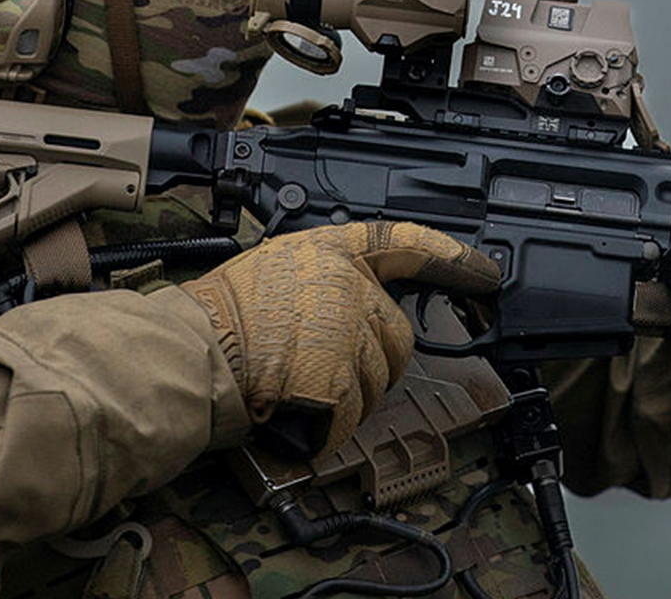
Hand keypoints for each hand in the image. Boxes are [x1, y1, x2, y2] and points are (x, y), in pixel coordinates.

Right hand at [180, 221, 499, 456]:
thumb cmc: (213, 320)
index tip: (482, 273)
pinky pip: (354, 416)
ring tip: (288, 386)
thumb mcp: (271, 272)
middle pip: (396, 337)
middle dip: (370, 363)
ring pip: (377, 382)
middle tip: (316, 370)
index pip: (403, 243)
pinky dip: (327, 427)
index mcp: (328, 252)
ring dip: (345, 398)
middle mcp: (347, 285)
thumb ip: (319, 283)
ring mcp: (347, 330)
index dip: (448, 258)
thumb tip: (351, 310)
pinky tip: (292, 412)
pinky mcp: (342, 377)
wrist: (187, 354)